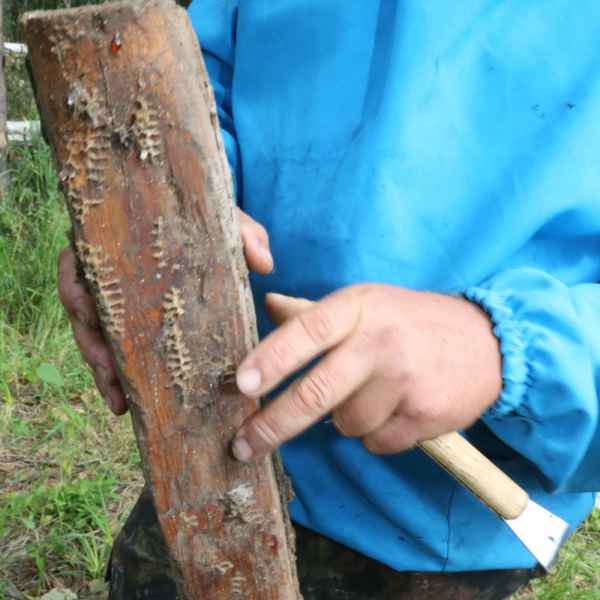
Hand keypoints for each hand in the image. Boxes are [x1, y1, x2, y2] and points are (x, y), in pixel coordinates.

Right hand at [58, 208, 273, 414]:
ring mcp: (119, 303)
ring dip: (103, 371)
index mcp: (118, 242)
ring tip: (119, 401)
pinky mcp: (132, 327)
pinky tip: (126, 404)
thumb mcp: (225, 221)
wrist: (210, 230)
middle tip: (106, 369)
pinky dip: (118, 379)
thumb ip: (245, 233)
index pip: (78, 263)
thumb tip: (265, 265)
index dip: (75, 290)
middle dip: (90, 344)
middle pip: (83, 311)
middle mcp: (110, 275)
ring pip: (95, 339)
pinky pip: (116, 353)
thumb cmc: (209, 223)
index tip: (87, 313)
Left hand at [232, 285, 501, 460]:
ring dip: (346, 419)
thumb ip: (315, 311)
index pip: (307, 331)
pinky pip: (376, 442)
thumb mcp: (366, 303)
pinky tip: (397, 407)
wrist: (487, 341)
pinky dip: (377, 433)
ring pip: (345, 424)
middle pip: (316, 392)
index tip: (240, 385)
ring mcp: (405, 380)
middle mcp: (380, 342)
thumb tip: (268, 305)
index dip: (271, 359)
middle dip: (272, 426)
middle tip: (242, 447)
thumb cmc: (411, 322)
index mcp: (359, 308)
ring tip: (373, 394)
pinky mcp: (425, 415)